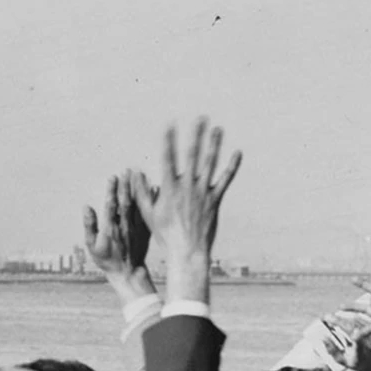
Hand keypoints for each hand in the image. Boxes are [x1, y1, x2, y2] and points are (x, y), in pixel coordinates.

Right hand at [84, 171, 155, 302]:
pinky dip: (152, 200)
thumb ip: (89, 225)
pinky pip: (149, 213)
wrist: (127, 273)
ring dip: (138, 188)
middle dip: (127, 185)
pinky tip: (154, 188)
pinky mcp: (145, 231)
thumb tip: (87, 207)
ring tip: (139, 173)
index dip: (112, 190)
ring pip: (138, 204)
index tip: (113, 177)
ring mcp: (137, 228)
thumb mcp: (91, 246)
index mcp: (111, 228)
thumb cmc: (107, 261)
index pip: (111, 205)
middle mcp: (125, 225)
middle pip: (126, 201)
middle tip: (127, 170)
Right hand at [134, 118, 241, 261]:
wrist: (187, 251)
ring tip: (218, 128)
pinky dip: (232, 166)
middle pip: (192, 155)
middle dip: (196, 135)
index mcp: (169, 189)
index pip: (168, 159)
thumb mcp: (147, 213)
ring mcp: (203, 193)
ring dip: (215, 144)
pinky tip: (237, 153)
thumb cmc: (165, 234)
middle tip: (201, 118)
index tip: (169, 124)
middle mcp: (187, 187)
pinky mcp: (215, 200)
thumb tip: (134, 172)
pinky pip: (225, 180)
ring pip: (210, 163)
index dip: (169, 140)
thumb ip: (140, 192)